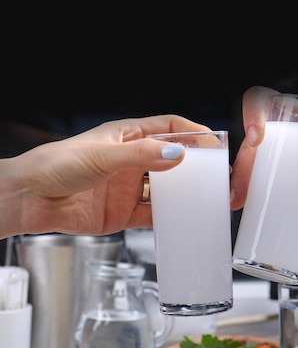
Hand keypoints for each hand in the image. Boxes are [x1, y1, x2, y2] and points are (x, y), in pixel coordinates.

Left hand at [1, 115, 208, 237]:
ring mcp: (128, 187)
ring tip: (204, 199)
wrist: (31, 199)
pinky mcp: (122, 213)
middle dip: (194, 166)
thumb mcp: (102, 155)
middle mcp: (131, 161)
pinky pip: (152, 215)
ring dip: (183, 193)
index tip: (213, 142)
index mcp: (127, 136)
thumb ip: (141, 156)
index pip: (168, 127)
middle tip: (216, 175)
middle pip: (171, 158)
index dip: (192, 133)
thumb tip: (176, 154)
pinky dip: (168, 217)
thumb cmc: (56, 165)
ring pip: (165, 189)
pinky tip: (180, 219)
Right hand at [230, 85, 297, 210]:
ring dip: (239, 180)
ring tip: (238, 200)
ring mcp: (268, 152)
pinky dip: (245, 190)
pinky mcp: (269, 172)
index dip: (252, 113)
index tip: (256, 138)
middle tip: (242, 185)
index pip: (260, 100)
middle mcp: (272, 128)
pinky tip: (241, 203)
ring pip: (246, 160)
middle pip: (249, 138)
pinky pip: (251, 177)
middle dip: (243, 163)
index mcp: (289, 110)